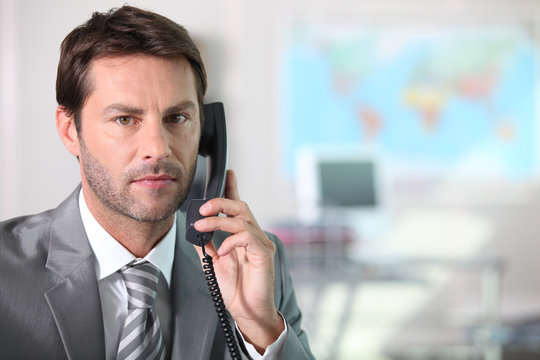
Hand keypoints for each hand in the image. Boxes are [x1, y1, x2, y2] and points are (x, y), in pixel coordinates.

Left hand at [193, 170, 283, 352]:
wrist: (248, 312)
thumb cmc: (236, 289)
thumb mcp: (214, 262)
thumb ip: (207, 245)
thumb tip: (195, 230)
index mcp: (243, 236)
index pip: (238, 207)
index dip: (233, 189)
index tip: (228, 174)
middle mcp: (255, 236)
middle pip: (241, 207)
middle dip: (220, 202)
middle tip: (202, 209)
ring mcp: (261, 244)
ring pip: (242, 219)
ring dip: (218, 220)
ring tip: (202, 226)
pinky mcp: (264, 254)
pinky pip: (248, 237)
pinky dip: (231, 240)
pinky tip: (222, 251)